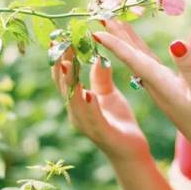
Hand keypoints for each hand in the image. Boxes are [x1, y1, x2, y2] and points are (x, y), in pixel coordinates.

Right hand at [50, 46, 150, 163]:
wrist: (131, 151)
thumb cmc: (119, 122)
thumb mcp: (108, 94)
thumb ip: (101, 77)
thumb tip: (97, 56)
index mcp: (77, 103)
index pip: (65, 78)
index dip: (61, 58)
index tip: (61, 38)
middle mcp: (76, 113)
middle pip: (64, 87)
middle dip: (60, 65)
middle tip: (59, 44)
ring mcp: (87, 125)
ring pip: (74, 101)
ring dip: (70, 83)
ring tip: (67, 64)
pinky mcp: (102, 134)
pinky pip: (93, 118)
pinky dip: (90, 106)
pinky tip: (89, 94)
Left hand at [92, 26, 190, 174]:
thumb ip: (190, 67)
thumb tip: (175, 43)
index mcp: (161, 85)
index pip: (134, 60)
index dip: (116, 43)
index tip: (96, 29)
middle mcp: (157, 87)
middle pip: (132, 57)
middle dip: (116, 36)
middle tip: (99, 15)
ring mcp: (162, 90)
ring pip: (139, 61)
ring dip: (126, 42)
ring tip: (115, 23)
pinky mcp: (170, 92)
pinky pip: (149, 67)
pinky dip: (140, 53)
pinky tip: (137, 49)